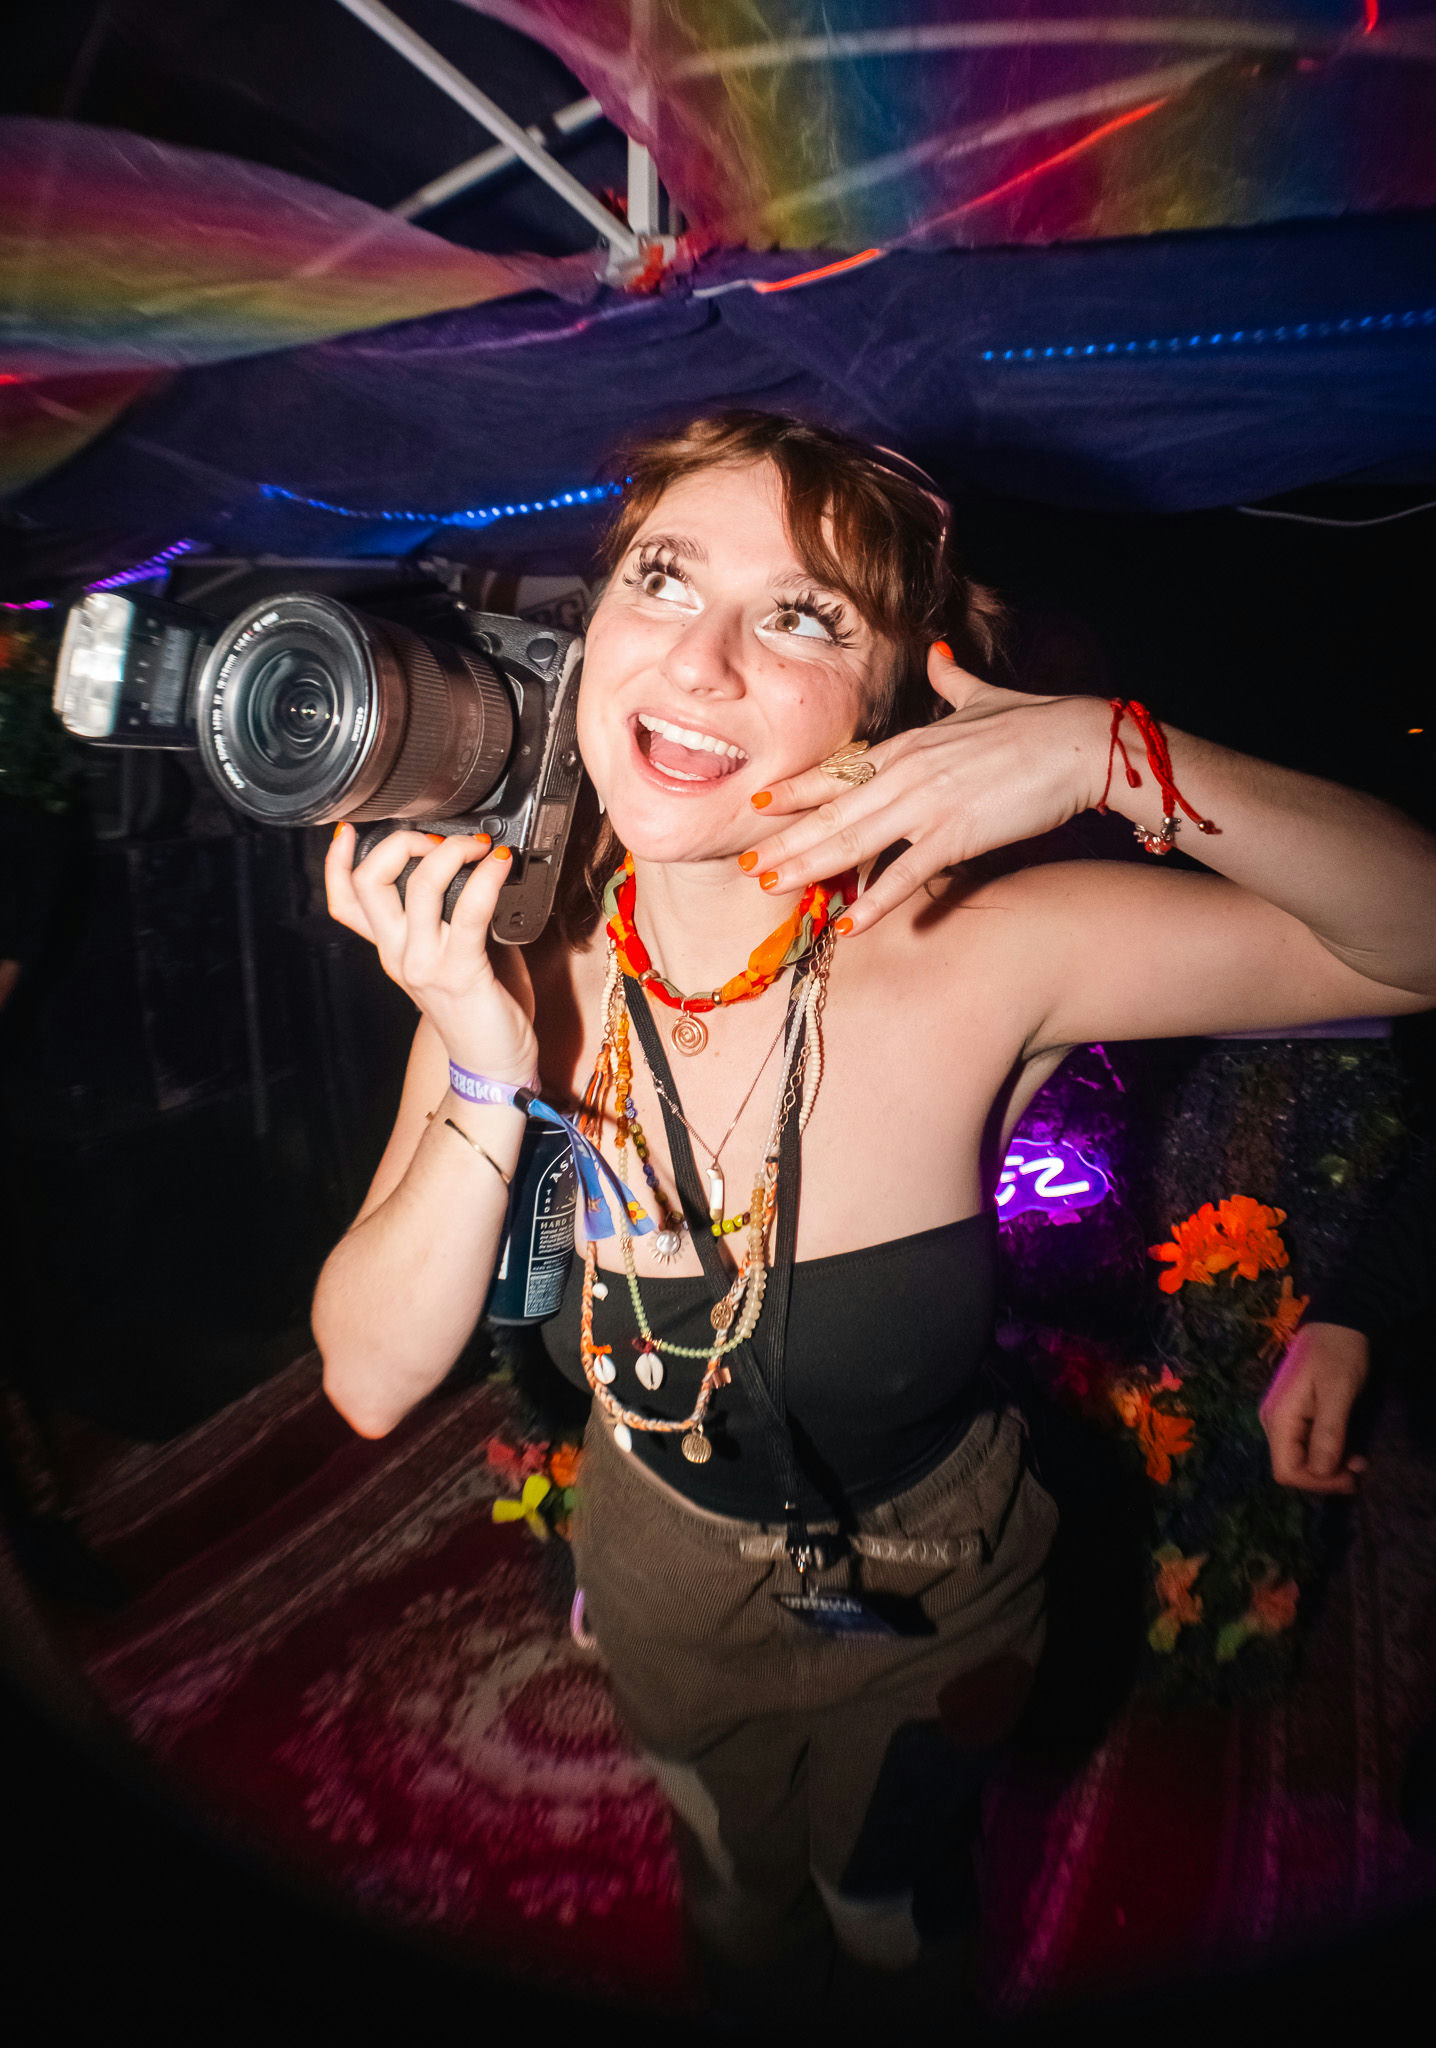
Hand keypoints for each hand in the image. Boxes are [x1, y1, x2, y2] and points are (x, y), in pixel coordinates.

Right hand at [324, 825, 537, 1082]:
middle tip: (438, 838)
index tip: (349, 829)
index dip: (337, 861)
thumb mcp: (451, 954)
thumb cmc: (480, 1007)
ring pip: (418, 886)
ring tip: (478, 846)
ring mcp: (425, 964)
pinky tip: (500, 864)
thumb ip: (449, 915)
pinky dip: (487, 877)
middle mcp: (399, 954)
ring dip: (451, 851)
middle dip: (401, 841)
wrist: (492, 1065)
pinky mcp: (460, 972)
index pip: (344, 902)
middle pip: (370, 882)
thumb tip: (472, 866)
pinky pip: (470, 910)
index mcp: (391, 948)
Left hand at [741, 645, 1102, 934]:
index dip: (796, 792)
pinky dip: (876, 901)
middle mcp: (906, 773)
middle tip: (747, 866)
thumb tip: (938, 655)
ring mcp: (927, 804)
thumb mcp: (982, 697)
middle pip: (831, 813)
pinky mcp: (956, 833)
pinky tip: (850, 924)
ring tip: (772, 889)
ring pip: (852, 841)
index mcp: (909, 745)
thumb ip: (951, 681)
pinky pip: (906, 874)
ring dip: (809, 868)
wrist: (1081, 742)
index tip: (760, 808)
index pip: (838, 772)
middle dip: (785, 842)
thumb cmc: (1036, 722)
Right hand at [1259, 1321, 1370, 1493]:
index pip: (1286, 1471)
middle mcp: (1272, 1421)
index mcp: (1279, 1417)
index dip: (1317, 1482)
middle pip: (1291, 1467)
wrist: (1335, 1323)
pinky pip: (1303, 1445)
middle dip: (1326, 1476)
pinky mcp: (1292, 1414)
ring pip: (1299, 1458)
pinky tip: (1346, 1448)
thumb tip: (1321, 1471)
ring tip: (1358, 1460)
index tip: (1350, 1477)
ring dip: (1328, 1466)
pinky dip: (1326, 1453)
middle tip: (1360, 1469)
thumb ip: (1328, 1432)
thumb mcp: (1338, 1393)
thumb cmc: (1338, 1355)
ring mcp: (1280, 1417)